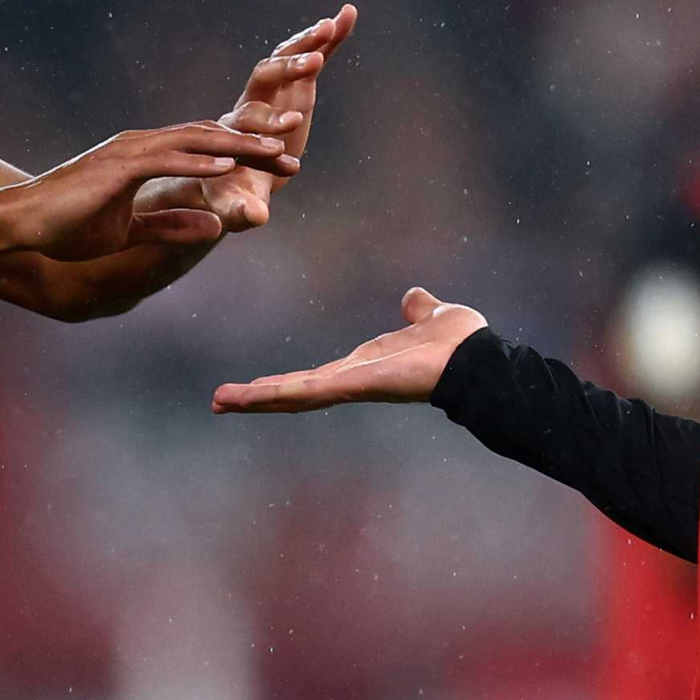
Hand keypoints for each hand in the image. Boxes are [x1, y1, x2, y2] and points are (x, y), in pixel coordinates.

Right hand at [0, 122, 294, 262]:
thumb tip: (216, 227)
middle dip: (255, 138)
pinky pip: (165, 160)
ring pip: (195, 141)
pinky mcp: (116, 168)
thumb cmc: (66, 228)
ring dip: (238, 145)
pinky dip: (199, 164)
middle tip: (296, 143)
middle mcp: (142, 145)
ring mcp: (129, 152)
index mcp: (146, 156)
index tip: (283, 161)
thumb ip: (171, 226)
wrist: (19, 224)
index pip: (207, 147)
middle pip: (210, 135)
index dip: (247, 151)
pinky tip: (229, 168)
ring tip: (277, 148)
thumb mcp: (130, 231)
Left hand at [183, 7, 357, 233]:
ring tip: (330, 28)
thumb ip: (243, 209)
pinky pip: (307, 57)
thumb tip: (257, 217)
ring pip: (283, 59)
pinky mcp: (291, 84)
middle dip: (287, 71)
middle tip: (312, 66)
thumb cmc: (229, 194)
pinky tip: (348, 15)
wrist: (227, 174)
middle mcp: (249, 103)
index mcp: (232, 132)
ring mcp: (270, 90)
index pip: (248, 118)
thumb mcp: (234, 205)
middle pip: (263, 77)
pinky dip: (326, 38)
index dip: (269, 119)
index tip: (292, 123)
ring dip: (306, 44)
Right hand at [211, 288, 484, 411]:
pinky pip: (309, 391)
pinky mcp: (354, 385)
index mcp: (364, 366)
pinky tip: (247, 397)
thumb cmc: (461, 345)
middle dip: (258, 396)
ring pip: (295, 395)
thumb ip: (418, 310)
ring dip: (256, 399)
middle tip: (220, 401)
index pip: (314, 378)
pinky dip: (276, 394)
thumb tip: (414, 297)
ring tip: (220, 401)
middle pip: (295, 391)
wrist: (479, 360)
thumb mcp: (431, 317)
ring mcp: (351, 386)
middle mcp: (352, 380)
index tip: (257, 386)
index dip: (285, 381)